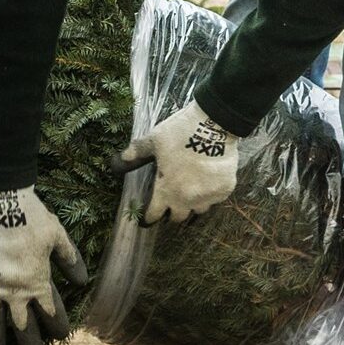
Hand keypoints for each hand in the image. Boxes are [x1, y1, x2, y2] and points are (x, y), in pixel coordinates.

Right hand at [0, 185, 89, 344]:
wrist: (1, 201)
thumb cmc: (33, 218)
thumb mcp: (58, 237)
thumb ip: (70, 260)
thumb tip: (81, 281)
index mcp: (37, 282)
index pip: (50, 313)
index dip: (57, 327)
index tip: (61, 335)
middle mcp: (14, 291)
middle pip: (22, 327)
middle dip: (29, 344)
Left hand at [114, 100, 240, 225]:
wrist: (214, 125)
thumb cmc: (180, 132)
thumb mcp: (154, 140)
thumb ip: (137, 153)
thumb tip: (118, 161)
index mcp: (167, 190)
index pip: (154, 214)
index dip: (148, 218)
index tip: (147, 219)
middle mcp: (187, 199)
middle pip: (178, 217)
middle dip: (172, 213)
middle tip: (171, 204)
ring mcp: (208, 196)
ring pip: (199, 210)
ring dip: (193, 204)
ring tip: (192, 193)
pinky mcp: (225, 189)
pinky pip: (216, 198)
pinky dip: (211, 193)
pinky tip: (209, 181)